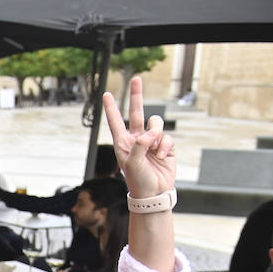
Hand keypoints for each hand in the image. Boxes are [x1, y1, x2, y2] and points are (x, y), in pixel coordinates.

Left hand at [103, 75, 175, 199]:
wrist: (154, 193)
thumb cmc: (138, 180)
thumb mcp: (132, 163)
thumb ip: (139, 145)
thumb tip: (150, 133)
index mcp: (123, 142)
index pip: (116, 121)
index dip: (111, 108)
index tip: (106, 94)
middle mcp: (136, 139)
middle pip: (137, 112)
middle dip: (136, 96)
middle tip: (136, 78)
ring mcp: (151, 142)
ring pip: (156, 124)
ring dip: (156, 135)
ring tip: (154, 150)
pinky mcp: (165, 146)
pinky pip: (166, 137)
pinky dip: (165, 146)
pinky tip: (161, 157)